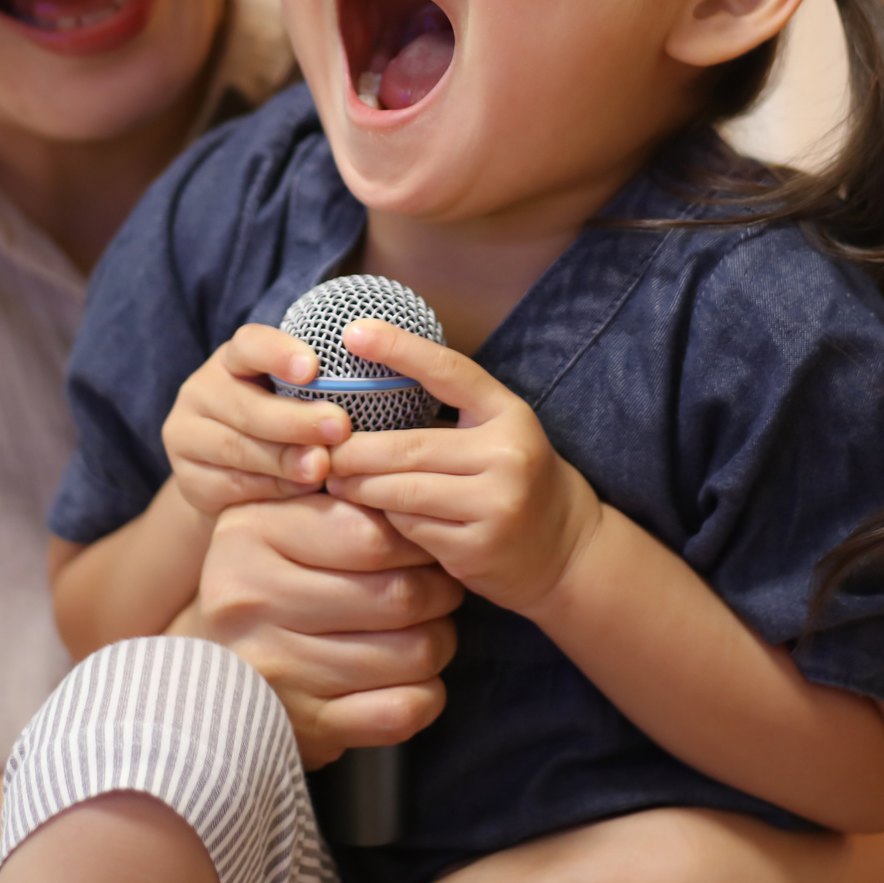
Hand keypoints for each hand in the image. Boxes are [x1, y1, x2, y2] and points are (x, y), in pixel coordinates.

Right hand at [161, 324, 353, 517]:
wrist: (229, 475)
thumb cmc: (282, 424)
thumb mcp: (293, 399)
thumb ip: (315, 398)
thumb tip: (350, 417)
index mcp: (232, 360)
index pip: (249, 344)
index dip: (279, 353)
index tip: (312, 367)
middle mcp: (202, 391)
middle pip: (246, 405)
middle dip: (296, 419)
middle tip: (339, 427)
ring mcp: (187, 435)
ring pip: (237, 448)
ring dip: (285, 459)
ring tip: (322, 466)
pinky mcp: (188, 478)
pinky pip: (232, 484)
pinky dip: (272, 488)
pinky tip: (302, 489)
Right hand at [192, 495, 462, 766]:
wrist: (205, 674)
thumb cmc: (262, 585)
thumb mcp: (276, 525)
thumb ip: (338, 502)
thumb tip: (415, 499)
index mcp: (247, 538)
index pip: (371, 535)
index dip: (414, 540)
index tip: (419, 545)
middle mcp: (252, 605)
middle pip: (401, 596)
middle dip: (437, 592)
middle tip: (434, 589)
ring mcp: (278, 672)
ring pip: (414, 653)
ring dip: (437, 641)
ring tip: (421, 629)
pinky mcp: (307, 728)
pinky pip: (403, 710)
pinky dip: (425, 694)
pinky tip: (406, 677)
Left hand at [324, 320, 603, 613]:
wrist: (566, 551)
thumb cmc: (512, 479)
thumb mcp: (495, 432)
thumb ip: (446, 412)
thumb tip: (362, 393)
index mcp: (509, 413)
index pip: (449, 371)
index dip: (399, 348)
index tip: (351, 331)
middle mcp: (507, 455)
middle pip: (407, 446)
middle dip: (352, 449)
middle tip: (317, 448)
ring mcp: (496, 504)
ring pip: (401, 490)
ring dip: (358, 486)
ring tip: (333, 480)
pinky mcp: (477, 548)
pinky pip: (411, 528)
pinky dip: (385, 519)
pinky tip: (371, 515)